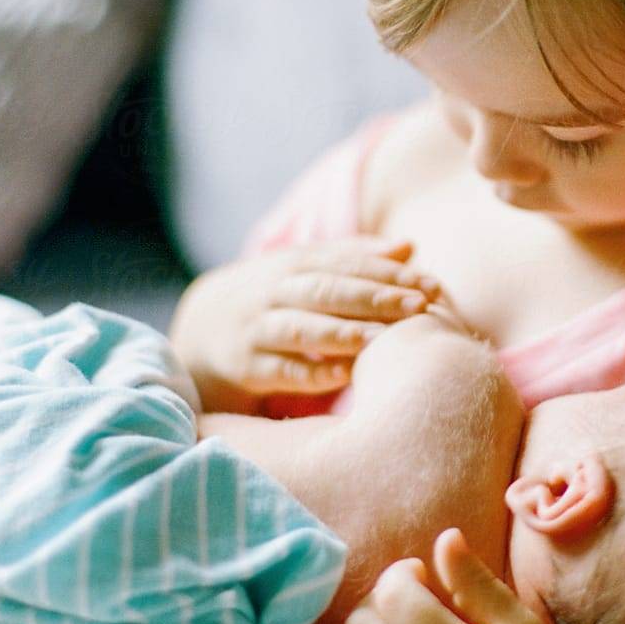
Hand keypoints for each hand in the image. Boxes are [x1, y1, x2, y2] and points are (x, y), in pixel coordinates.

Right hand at [169, 238, 440, 408]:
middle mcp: (273, 292)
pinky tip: (343, 376)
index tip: (431, 284)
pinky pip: (280, 370)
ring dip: (343, 332)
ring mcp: (255, 329)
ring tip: (383, 338)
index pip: (345, 264)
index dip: (388, 273)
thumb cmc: (268, 303)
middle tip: (419, 306)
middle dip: (375, 297)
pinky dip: (310, 372)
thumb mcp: (302, 274)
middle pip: (328, 290)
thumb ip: (353, 260)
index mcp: (293, 265)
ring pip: (302, 328)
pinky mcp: (242, 367)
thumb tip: (410, 246)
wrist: (193, 335)